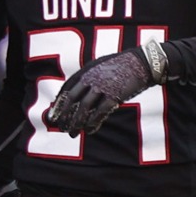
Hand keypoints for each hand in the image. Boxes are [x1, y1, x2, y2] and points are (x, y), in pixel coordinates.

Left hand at [46, 43, 164, 136]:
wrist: (142, 63)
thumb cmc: (121, 66)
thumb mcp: (100, 67)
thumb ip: (88, 77)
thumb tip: (77, 93)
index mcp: (86, 71)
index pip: (67, 89)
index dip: (58, 104)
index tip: (53, 115)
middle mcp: (92, 78)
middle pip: (72, 99)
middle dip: (64, 115)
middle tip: (60, 127)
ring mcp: (103, 87)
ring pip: (84, 108)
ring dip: (76, 122)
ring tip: (72, 133)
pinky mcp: (114, 96)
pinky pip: (100, 112)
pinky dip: (93, 123)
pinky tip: (89, 130)